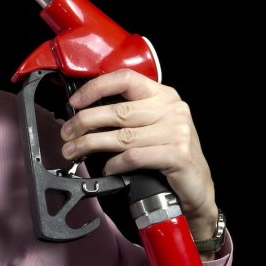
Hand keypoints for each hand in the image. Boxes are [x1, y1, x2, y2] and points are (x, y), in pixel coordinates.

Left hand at [59, 69, 217, 244]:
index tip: (75, 102)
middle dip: (84, 122)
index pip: (125, 79)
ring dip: (91, 144)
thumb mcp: (152, 124)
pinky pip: (134, 157)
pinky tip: (107, 168)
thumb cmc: (170, 153)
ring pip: (122, 136)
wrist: (198, 187)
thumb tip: (84, 114)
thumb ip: (127, 114)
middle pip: (118, 111)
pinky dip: (114, 164)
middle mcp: (171, 109)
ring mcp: (177, 132)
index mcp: (163, 95)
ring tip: (74, 151)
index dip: (96, 87)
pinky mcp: (177, 155)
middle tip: (67, 133)